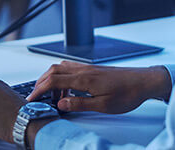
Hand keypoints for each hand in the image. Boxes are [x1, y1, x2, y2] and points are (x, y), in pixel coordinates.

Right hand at [26, 60, 171, 113]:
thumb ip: (80, 104)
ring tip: (53, 98)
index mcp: (84, 79)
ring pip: (60, 69)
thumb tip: (61, 105)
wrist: (143, 81)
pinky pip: (70, 69)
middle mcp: (83, 70)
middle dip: (41, 83)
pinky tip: (67, 90)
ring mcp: (87, 68)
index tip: (31, 99)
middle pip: (53, 71)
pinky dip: (62, 78)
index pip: (53, 81)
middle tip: (36, 97)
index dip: (39, 90)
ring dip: (51, 81)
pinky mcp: (92, 69)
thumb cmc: (127, 93)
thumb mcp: (103, 106)